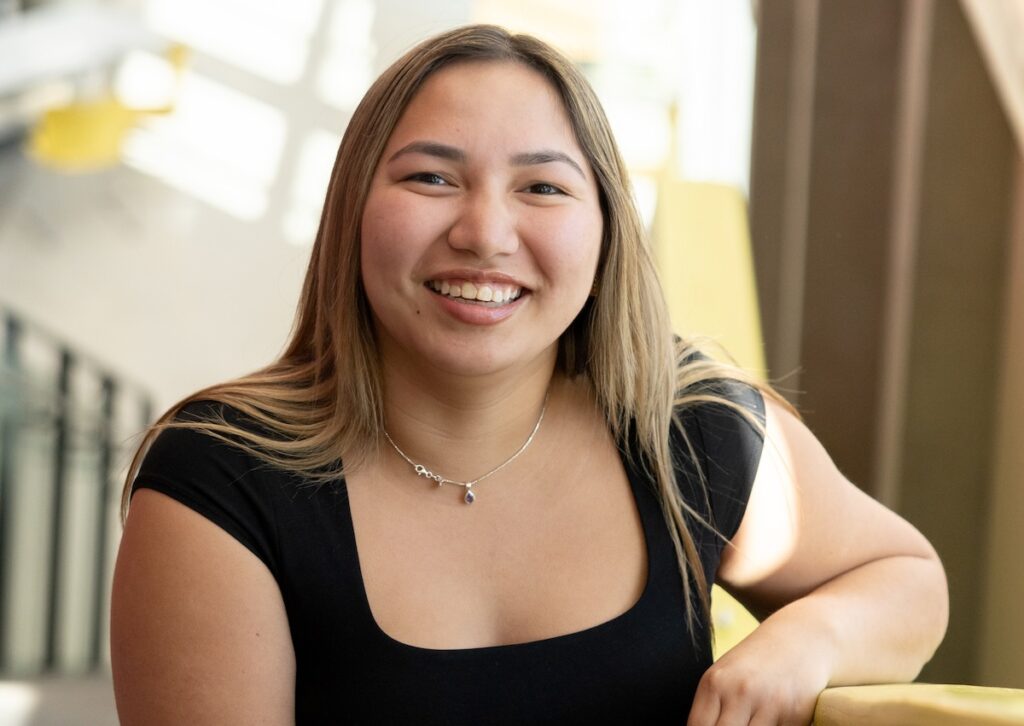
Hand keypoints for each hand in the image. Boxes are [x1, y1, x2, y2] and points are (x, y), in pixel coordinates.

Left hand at [686, 626, 830, 725]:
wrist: (800, 637)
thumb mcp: (725, 675)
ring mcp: (769, 703)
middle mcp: (740, 692)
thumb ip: (712, 707)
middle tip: (735, 724)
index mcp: (715, 682)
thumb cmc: (756, 660)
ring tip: (751, 722)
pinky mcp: (795, 714)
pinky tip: (772, 721)